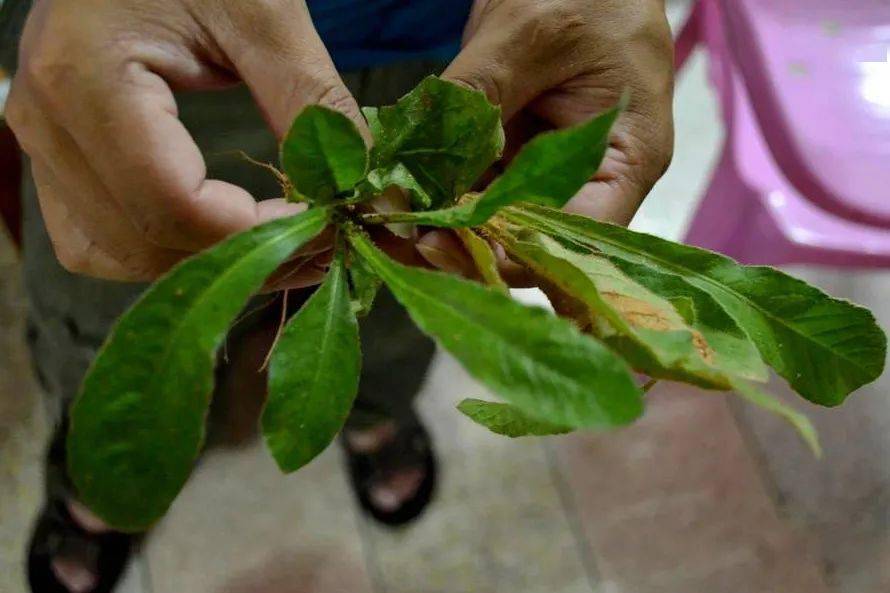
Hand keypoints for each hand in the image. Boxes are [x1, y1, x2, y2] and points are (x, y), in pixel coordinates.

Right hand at [6, 0, 363, 282]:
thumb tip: (360, 189)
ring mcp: (43, 144)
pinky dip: (163, 253)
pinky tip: (223, 237)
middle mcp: (45, 122)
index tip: (326, 225)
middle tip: (320, 245)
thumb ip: (312, 101)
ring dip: (206, 267)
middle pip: (147, 242)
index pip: (170, 203)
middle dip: (244, 258)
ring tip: (282, 250)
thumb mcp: (264, 13)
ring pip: (118, 256)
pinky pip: (98, 239)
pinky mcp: (58, 156)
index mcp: (84, 76)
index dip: (257, 235)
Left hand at [418, 0, 674, 282]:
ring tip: (388, 222)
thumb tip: (423, 160)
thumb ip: (480, 96)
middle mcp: (587, 177)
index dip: (511, 254)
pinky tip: (396, 192)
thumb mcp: (533, 32)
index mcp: (624, 160)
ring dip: (442, 222)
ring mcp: (545, 164)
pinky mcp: (511, 147)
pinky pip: (473, 182)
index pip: (572, 238)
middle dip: (466, 244)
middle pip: (528, 238)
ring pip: (493, 216)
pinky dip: (436, 189)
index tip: (446, 245)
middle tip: (402, 238)